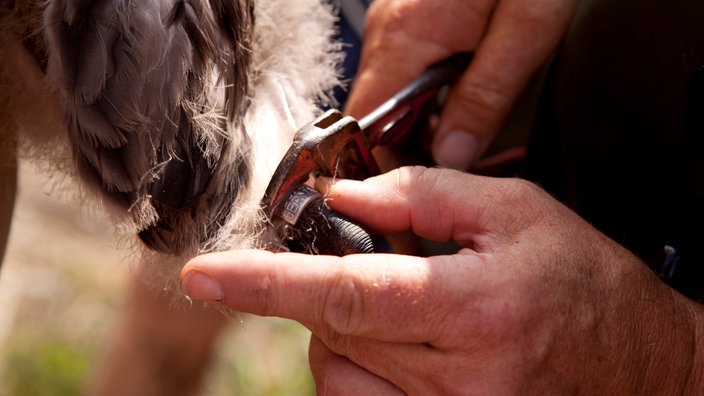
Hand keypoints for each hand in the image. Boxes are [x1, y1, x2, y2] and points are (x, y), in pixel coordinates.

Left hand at [181, 167, 702, 393]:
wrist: (635, 361)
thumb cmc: (579, 280)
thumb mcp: (513, 211)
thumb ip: (421, 195)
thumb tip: (343, 200)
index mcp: (474, 307)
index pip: (347, 295)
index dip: (265, 284)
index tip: (205, 275)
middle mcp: (459, 377)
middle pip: (333, 332)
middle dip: (324, 290)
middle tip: (372, 263)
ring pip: (337, 375)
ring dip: (339, 332)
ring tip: (394, 307)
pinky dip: (356, 367)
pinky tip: (396, 345)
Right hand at [345, 0, 578, 169]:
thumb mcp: (526, 29)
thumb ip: (485, 96)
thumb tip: (454, 153)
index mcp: (408, 36)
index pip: (365, 128)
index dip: (375, 174)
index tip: (396, 210)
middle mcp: (391, 32)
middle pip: (374, 119)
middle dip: (402, 158)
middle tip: (437, 190)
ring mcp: (399, 25)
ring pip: (389, 100)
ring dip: (417, 132)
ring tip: (456, 153)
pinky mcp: (414, 22)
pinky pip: (405, 77)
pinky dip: (424, 105)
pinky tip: (456, 112)